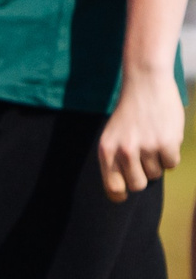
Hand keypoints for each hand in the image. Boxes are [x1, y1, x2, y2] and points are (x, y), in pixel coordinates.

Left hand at [98, 67, 184, 201]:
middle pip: (138, 185)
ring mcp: (145, 148)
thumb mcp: (113, 136)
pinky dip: (171, 155)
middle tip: (145, 160)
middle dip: (144, 176)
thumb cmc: (129, 114)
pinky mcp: (166, 143)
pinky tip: (165, 138)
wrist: (145, 84)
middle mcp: (123, 151)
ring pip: (157, 174)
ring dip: (158, 162)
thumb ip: (116, 160)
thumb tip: (126, 189)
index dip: (121, 195)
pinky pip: (172, 164)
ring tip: (154, 141)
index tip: (125, 195)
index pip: (112, 188)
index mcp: (106, 151)